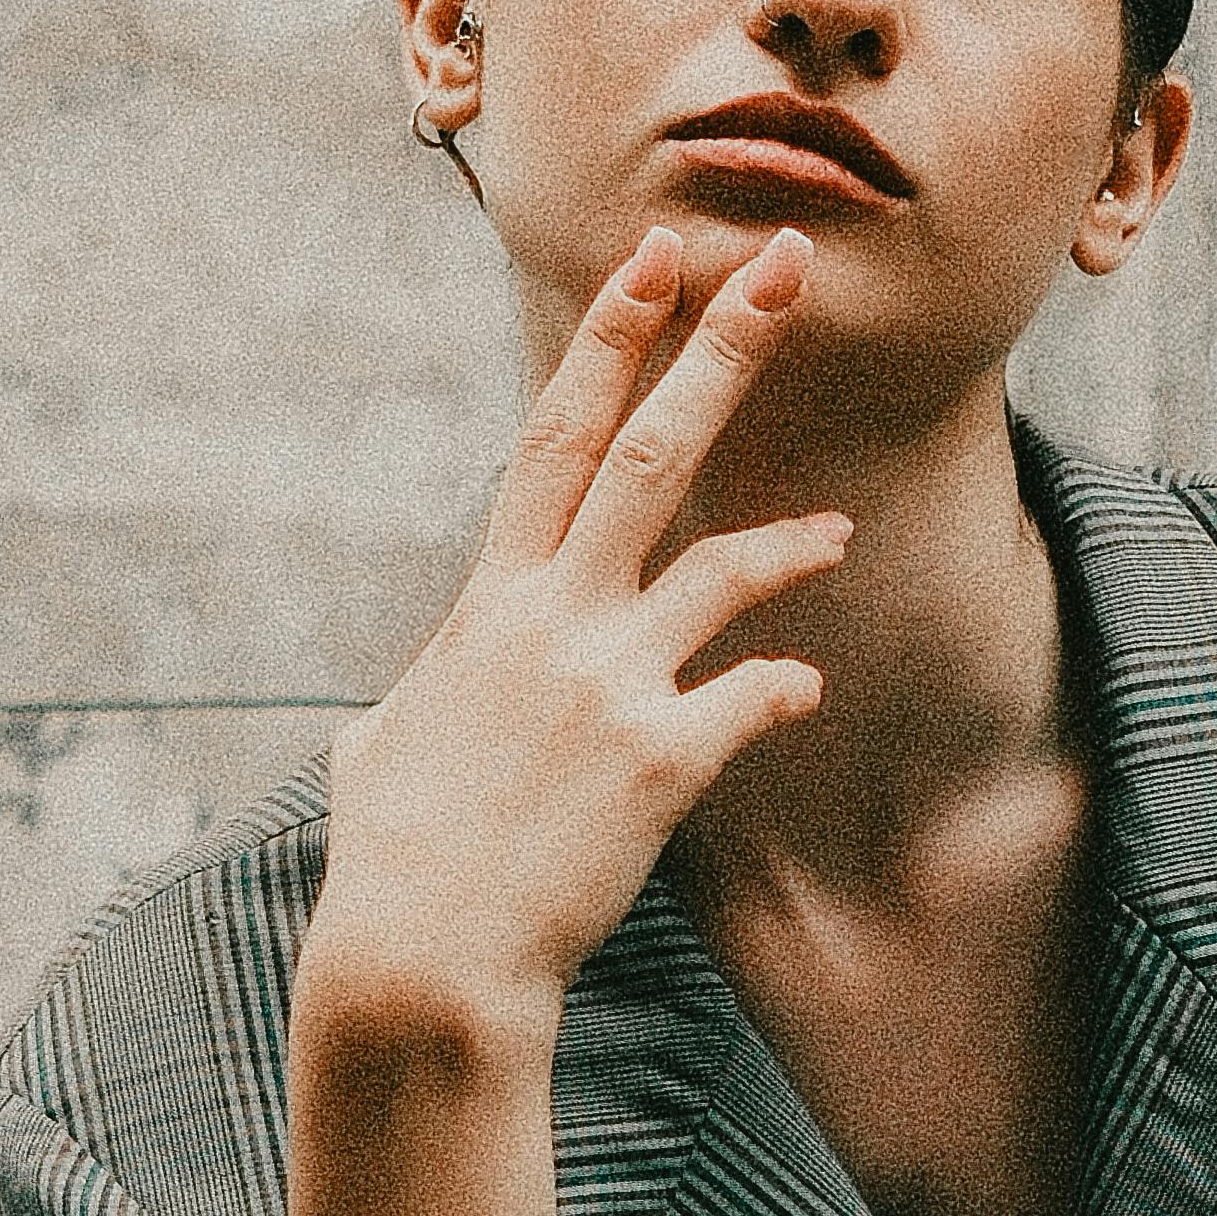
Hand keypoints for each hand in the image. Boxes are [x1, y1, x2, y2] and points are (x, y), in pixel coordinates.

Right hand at [311, 231, 843, 1043]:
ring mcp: (612, 682)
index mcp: (490, 602)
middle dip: (720, 348)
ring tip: (835, 529)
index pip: (554, 437)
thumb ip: (414, 706)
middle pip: (648, 451)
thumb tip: (387, 724)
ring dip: (790, 540)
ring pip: (724, 565)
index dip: (608, 340)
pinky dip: (783, 686)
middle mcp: (553, 619)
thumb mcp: (381, 750)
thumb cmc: (393, 862)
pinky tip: (800, 689)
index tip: (655, 258)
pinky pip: (754, 696)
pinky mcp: (665, 758)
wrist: (425, 956)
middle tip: (781, 264)